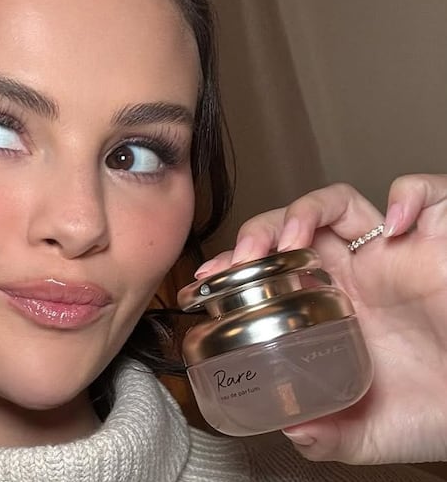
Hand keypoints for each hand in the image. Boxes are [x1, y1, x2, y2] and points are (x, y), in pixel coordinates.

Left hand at [197, 174, 446, 464]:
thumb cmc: (440, 410)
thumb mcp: (373, 431)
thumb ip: (330, 435)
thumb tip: (293, 431)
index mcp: (333, 306)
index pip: (272, 265)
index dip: (236, 266)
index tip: (206, 282)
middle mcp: (357, 273)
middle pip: (293, 226)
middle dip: (259, 233)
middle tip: (240, 259)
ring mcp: (393, 254)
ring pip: (339, 202)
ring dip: (307, 208)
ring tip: (294, 237)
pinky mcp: (439, 241)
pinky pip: (427, 195)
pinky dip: (410, 195)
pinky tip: (394, 224)